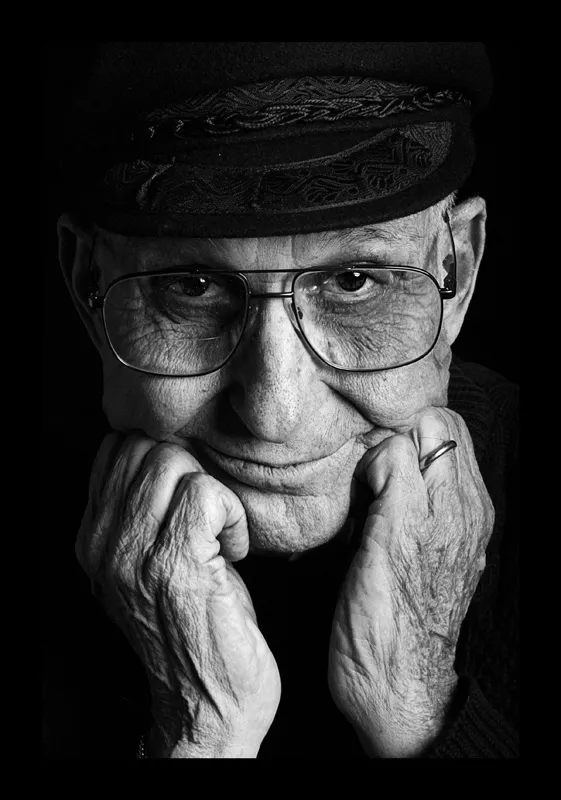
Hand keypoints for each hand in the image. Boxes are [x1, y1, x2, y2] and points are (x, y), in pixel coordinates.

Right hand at [76, 432, 280, 757]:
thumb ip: (142, 511)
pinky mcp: (175, 565)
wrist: (207, 704)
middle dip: (190, 468)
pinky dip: (232, 514)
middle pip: (146, 447)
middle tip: (209, 516)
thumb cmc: (195, 625)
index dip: (166, 457)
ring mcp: (134, 555)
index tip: (190, 497)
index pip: (118, 449)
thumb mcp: (151, 564)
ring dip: (213, 492)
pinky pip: (206, 493)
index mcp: (94, 538)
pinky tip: (233, 550)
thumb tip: (169, 452)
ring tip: (219, 535)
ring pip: (172, 461)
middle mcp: (104, 544)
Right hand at [327, 408, 493, 757]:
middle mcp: (465, 510)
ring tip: (370, 505)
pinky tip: (376, 523)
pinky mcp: (441, 545)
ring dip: (393, 470)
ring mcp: (456, 527)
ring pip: (428, 460)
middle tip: (369, 484)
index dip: (396, 436)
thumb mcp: (383, 541)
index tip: (369, 471)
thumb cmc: (381, 625)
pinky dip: (395, 494)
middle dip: (397, 445)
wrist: (393, 688)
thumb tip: (388, 444)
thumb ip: (394, 478)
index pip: (437, 423)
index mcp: (456, 504)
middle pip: (437, 435)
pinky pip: (422, 492)